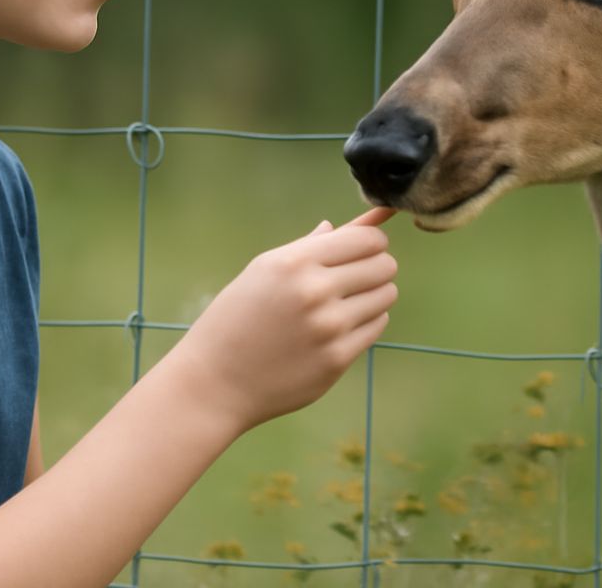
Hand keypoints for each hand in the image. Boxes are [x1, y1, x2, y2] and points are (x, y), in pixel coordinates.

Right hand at [174, 207, 396, 431]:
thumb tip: (367, 221)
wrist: (216, 380)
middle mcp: (316, 292)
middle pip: (384, 265)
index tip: (364, 249)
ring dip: (374, 294)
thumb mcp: (266, 268)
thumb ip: (316, 244)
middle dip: (377, 266)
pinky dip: (367, 321)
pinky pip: (377, 326)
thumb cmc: (238, 316)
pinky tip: (341, 325)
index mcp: (296, 262)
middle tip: (356, 276)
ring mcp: (329, 328)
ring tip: (346, 301)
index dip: (373, 241)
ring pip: (386, 295)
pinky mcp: (337, 360)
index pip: (368, 240)